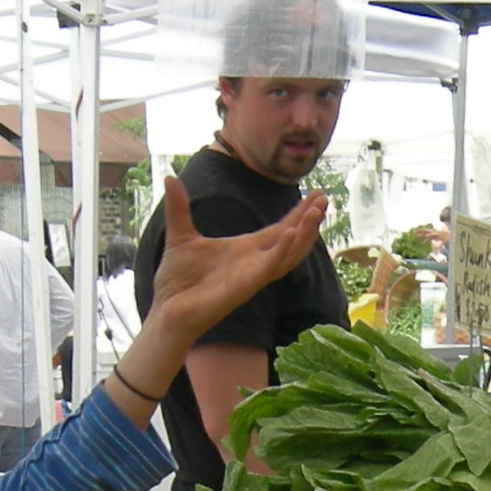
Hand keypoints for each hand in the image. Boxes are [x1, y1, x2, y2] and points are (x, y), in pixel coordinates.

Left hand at [144, 178, 326, 352]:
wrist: (166, 312)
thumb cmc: (176, 282)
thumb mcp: (180, 235)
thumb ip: (179, 207)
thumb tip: (169, 178)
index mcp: (245, 251)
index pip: (279, 229)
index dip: (298, 213)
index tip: (314, 194)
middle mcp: (254, 263)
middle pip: (291, 240)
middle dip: (308, 220)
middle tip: (324, 198)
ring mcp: (252, 276)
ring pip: (288, 255)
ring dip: (304, 235)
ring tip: (316, 212)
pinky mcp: (244, 288)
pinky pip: (269, 268)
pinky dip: (281, 251)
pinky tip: (290, 233)